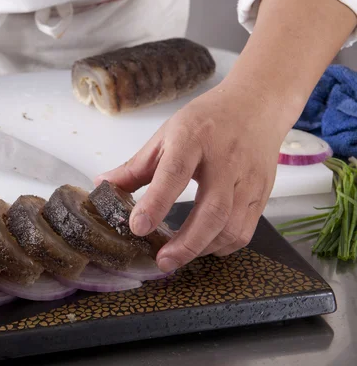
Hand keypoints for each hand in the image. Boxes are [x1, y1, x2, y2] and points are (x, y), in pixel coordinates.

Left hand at [98, 80, 290, 272]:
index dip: (156, 203)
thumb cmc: (208, 118)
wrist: (257, 104)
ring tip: (177, 255)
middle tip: (162, 261)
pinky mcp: (262, 193)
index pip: (173, 173)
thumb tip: (104, 186)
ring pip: (232, 226)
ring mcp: (248, 178)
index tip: (137, 227)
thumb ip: (136, 166)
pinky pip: (245, 230)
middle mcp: (225, 160)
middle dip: (186, 243)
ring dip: (203, 248)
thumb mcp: (167, 134)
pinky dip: (223, 246)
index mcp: (194, 138)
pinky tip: (204, 245)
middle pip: (211, 210)